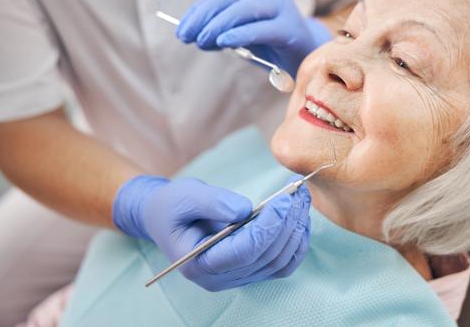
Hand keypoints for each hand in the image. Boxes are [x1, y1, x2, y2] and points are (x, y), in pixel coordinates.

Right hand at [112, 175, 310, 290]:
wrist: (167, 216)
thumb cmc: (172, 206)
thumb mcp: (186, 196)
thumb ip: (214, 202)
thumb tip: (247, 209)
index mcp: (199, 263)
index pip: (245, 251)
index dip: (269, 225)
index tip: (285, 198)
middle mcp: (220, 278)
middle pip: (266, 256)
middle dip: (288, 222)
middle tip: (298, 191)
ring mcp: (237, 278)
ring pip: (279, 262)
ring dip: (296, 230)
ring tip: (302, 199)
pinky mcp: (250, 270)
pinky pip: (282, 264)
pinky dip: (296, 242)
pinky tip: (299, 218)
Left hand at [176, 0, 330, 76]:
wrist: (308, 58)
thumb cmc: (271, 46)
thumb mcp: (243, 34)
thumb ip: (222, 30)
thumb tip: (193, 33)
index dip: (198, 11)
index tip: (181, 29)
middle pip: (230, 0)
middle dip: (204, 18)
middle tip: (186, 37)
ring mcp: (282, 8)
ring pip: (244, 10)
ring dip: (218, 25)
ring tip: (201, 41)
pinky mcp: (290, 28)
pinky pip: (261, 29)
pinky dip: (240, 34)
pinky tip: (223, 42)